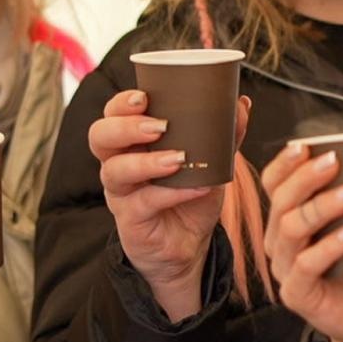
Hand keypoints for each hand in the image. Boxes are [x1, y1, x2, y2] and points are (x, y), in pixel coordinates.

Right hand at [93, 89, 250, 321]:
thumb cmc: (190, 195)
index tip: (145, 96)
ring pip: (114, 171)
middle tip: (160, 126)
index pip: (113, 113)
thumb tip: (241, 103)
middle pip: (100, 137)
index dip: (122, 103)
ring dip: (146, 162)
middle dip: (125, 126)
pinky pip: (144, 203)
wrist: (190, 245)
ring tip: (178, 158)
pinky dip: (172, 193)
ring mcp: (121, 194)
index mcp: (132, 142)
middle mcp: (119, 164)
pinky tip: (198, 187)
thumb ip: (223, 134)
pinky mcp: (131, 220)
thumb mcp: (210, 161)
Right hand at [262, 141, 342, 341]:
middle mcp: (279, 243)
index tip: (305, 145)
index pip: (274, 186)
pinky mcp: (296, 295)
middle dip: (306, 177)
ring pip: (291, 228)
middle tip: (335, 162)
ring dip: (323, 206)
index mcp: (287, 221)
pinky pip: (306, 265)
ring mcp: (284, 270)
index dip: (285, 164)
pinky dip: (330, 246)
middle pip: (281, 202)